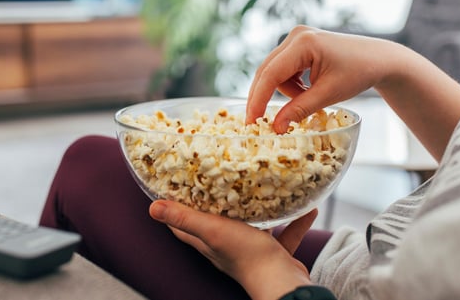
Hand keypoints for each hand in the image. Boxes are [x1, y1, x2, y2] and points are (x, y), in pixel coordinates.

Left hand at [149, 200, 315, 299]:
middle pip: (216, 222)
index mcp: (208, 241)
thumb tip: (152, 208)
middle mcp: (226, 247)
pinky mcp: (274, 255)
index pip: (183, 226)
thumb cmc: (246, 256)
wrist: (282, 282)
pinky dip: (294, 221)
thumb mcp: (213, 230)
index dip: (175, 209)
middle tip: (220, 176)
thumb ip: (185, 218)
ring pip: (253, 225)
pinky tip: (308, 207)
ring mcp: (251, 251)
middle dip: (217, 201)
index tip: (172, 186)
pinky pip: (285, 235)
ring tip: (264, 186)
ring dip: (259, 208)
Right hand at [246, 26, 395, 132]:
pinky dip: (291, 84)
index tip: (251, 121)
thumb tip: (275, 127)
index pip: (271, 74)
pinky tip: (309, 88)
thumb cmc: (359, 73)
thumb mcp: (328, 94)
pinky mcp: (298, 44)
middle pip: (267, 71)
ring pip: (275, 72)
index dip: (258, 99)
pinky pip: (283, 69)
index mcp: (304, 43)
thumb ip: (299, 109)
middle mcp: (296, 36)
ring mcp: (296, 38)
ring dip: (285, 91)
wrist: (379, 59)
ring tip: (310, 98)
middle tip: (257, 122)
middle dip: (263, 97)